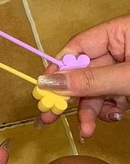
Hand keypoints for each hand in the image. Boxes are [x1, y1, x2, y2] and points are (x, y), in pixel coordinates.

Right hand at [37, 14, 129, 138]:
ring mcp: (125, 67)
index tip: (43, 89)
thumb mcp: (126, 78)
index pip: (78, 47)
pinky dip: (109, 110)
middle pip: (84, 72)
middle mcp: (120, 47)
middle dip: (71, 97)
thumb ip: (90, 81)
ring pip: (96, 89)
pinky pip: (110, 97)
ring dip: (91, 112)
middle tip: (49, 116)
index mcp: (119, 32)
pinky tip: (116, 116)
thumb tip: (49, 83)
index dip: (59, 69)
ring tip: (87, 131)